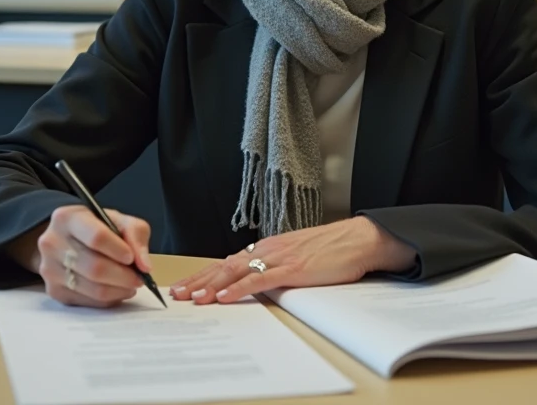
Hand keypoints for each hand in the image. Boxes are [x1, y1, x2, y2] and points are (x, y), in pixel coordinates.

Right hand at [11, 205, 152, 307]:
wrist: (67, 240)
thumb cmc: (96, 228)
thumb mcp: (118, 220)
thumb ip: (136, 235)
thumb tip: (144, 266)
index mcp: (67, 218)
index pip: (96, 237)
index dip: (118, 250)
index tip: (132, 258)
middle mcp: (52, 243)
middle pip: (94, 267)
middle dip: (123, 276)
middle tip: (139, 278)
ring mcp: (49, 269)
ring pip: (92, 288)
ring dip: (119, 290)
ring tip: (130, 284)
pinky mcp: (54, 291)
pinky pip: (87, 302)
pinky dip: (108, 299)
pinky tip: (116, 290)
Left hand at [169, 216, 413, 304]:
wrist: (359, 239)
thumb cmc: (333, 249)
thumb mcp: (298, 257)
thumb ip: (277, 266)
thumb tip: (260, 281)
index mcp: (268, 247)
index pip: (229, 262)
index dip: (206, 274)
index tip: (187, 285)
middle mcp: (268, 249)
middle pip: (226, 266)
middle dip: (200, 280)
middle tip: (178, 294)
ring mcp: (279, 258)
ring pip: (237, 272)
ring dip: (212, 286)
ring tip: (194, 298)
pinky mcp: (293, 268)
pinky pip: (260, 280)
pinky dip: (240, 289)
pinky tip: (225, 297)